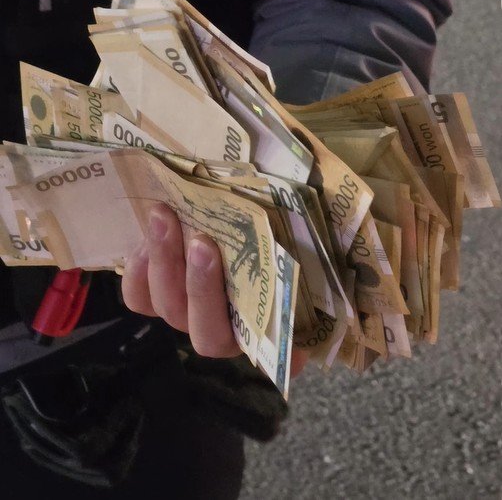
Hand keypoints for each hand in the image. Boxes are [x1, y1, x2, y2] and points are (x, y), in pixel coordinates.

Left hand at [122, 202, 307, 374]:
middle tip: (204, 241)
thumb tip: (347, 227)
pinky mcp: (154, 291)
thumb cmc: (268, 203)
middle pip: (209, 335)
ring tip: (165, 217)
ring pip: (169, 313)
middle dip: (204, 290)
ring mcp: (186, 310)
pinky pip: (138, 298)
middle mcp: (227, 325)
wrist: (215, 190)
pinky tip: (146, 235)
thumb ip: (315, 227)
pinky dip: (137, 271)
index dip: (287, 354)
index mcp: (267, 316)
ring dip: (165, 267)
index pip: (281, 348)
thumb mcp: (296, 211)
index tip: (299, 348)